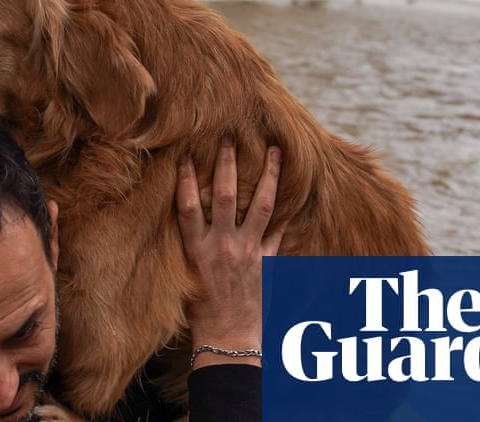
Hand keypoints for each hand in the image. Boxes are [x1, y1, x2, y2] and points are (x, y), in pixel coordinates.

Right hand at [175, 137, 284, 368]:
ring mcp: (247, 252)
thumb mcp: (187, 277)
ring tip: (275, 151)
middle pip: (225, 195)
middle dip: (228, 163)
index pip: (187, 204)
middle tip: (230, 136)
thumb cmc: (200, 314)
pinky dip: (287, 217)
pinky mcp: (267, 264)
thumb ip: (192, 248)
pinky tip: (294, 199)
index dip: (185, 177)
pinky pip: (280, 234)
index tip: (186, 152)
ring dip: (269, 176)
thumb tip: (189, 222)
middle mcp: (221, 246)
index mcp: (195, 249)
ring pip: (261, 206)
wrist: (227, 342)